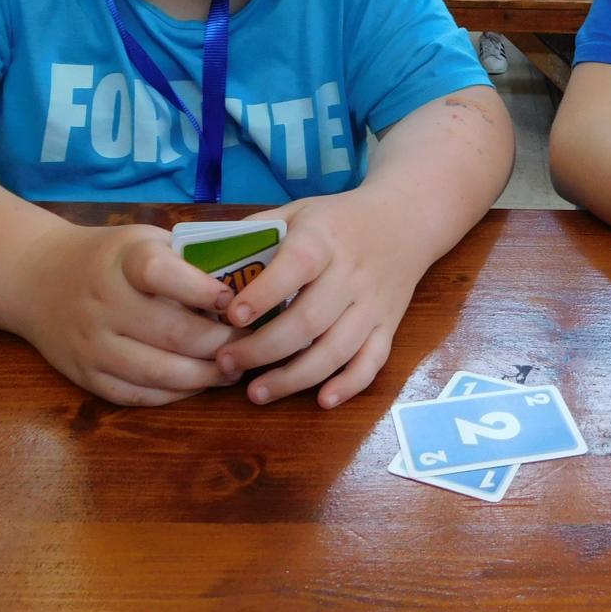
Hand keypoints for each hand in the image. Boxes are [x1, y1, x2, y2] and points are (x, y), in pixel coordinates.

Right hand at [19, 222, 240, 406]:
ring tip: (235, 369)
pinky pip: (137, 395)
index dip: (202, 289)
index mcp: (123, 261)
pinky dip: (175, 394)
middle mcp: (103, 303)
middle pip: (172, 333)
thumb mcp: (143, 239)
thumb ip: (186, 259)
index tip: (233, 300)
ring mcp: (92, 344)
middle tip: (253, 344)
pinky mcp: (85, 376)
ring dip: (205, 376)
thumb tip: (247, 285)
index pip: (162, 275)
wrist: (37, 278)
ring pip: (159, 371)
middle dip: (221, 343)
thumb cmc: (110, 257)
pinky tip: (199, 384)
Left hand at [215, 187, 427, 407]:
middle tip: (227, 363)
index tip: (232, 316)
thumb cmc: (338, 220)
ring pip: (337, 349)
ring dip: (295, 377)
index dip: (264, 294)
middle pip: (310, 320)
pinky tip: (322, 400)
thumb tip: (205, 266)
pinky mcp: (390, 325)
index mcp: (324, 239)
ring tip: (256, 392)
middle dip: (264, 349)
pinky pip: (373, 361)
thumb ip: (256, 232)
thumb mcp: (299, 211)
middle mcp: (352, 273)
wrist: (405, 220)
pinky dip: (350, 385)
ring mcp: (373, 303)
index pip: (296, 267)